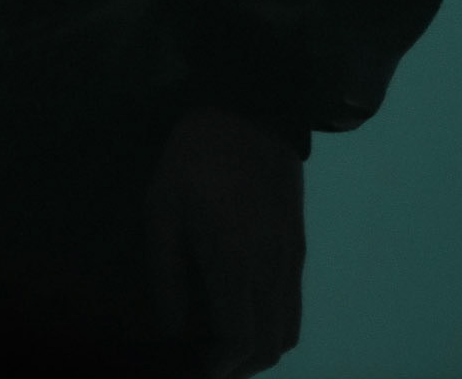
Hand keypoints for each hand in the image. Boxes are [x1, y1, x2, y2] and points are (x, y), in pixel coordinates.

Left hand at [147, 106, 304, 377]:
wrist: (251, 108)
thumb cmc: (195, 157)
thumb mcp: (162, 208)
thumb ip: (166, 275)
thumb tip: (171, 330)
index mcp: (235, 259)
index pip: (238, 341)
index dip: (217, 367)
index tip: (191, 367)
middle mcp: (272, 267)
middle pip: (268, 347)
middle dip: (236, 366)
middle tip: (202, 360)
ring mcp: (291, 258)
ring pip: (287, 332)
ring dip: (257, 349)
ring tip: (220, 342)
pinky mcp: (299, 246)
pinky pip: (293, 306)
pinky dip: (272, 325)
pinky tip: (242, 309)